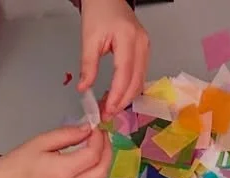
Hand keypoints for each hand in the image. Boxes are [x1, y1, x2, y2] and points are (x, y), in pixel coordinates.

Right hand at [0, 126, 111, 177]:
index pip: (93, 154)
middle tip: (101, 140)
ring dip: (102, 171)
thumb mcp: (42, 141)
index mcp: (62, 171)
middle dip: (106, 152)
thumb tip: (88, 129)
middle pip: (101, 171)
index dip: (99, 139)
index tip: (96, 130)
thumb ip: (68, 134)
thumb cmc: (18, 163)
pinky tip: (88, 175)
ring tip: (95, 157)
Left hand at [79, 0, 149, 116]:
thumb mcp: (88, 39)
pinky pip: (140, 76)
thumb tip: (84, 89)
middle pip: (136, 82)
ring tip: (109, 108)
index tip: (106, 111)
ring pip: (140, 81)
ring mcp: (146, 47)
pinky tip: (117, 96)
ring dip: (126, 98)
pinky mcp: (145, 51)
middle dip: (122, 102)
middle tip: (107, 115)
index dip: (117, 96)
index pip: (125, 74)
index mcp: (128, 38)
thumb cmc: (99, 11)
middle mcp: (142, 44)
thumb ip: (87, 65)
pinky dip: (129, 89)